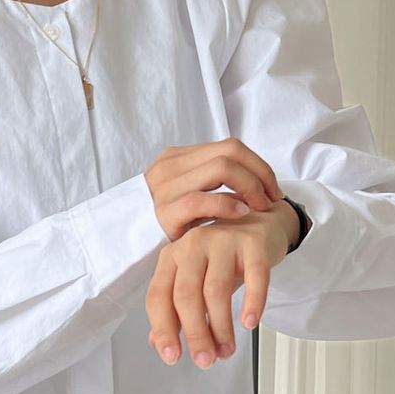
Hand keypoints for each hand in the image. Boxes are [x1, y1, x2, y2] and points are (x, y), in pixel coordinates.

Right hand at [144, 137, 285, 238]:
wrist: (121, 246)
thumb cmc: (161, 226)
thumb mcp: (182, 195)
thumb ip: (206, 182)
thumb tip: (248, 178)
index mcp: (177, 158)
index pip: (230, 147)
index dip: (259, 165)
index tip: (272, 189)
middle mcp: (170, 166)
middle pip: (230, 152)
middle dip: (260, 174)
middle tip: (272, 200)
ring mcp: (165, 188)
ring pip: (222, 168)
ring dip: (250, 187)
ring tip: (260, 208)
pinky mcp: (163, 213)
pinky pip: (202, 199)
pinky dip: (227, 203)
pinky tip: (241, 214)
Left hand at [145, 201, 297, 367]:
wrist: (259, 223)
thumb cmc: (221, 258)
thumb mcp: (193, 281)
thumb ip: (174, 311)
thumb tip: (157, 343)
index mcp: (171, 257)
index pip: (159, 297)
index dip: (163, 329)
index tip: (172, 356)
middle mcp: (192, 245)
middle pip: (187, 295)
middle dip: (195, 333)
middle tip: (205, 360)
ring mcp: (223, 241)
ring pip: (216, 289)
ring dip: (222, 326)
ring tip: (226, 349)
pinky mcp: (253, 243)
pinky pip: (254, 276)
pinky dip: (252, 302)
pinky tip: (249, 323)